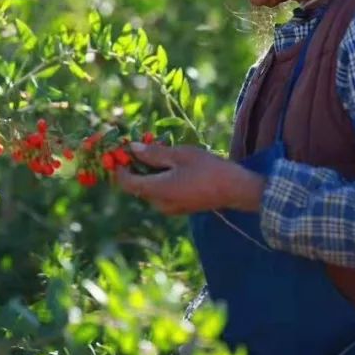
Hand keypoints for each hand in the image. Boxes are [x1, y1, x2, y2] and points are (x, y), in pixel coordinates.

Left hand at [115, 142, 265, 215]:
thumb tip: (132, 148)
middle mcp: (159, 204)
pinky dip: (160, 179)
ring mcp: (170, 208)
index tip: (121, 151)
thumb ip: (153, 154)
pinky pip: (161, 193)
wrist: (235, 189)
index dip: (119, 167)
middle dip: (136, 166)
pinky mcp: (179, 208)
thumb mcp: (179, 155)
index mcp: (157, 190)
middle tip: (143, 145)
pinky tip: (172, 165)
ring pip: (150, 188)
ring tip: (160, 151)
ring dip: (149, 171)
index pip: (126, 183)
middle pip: (137, 185)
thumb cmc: (208, 169)